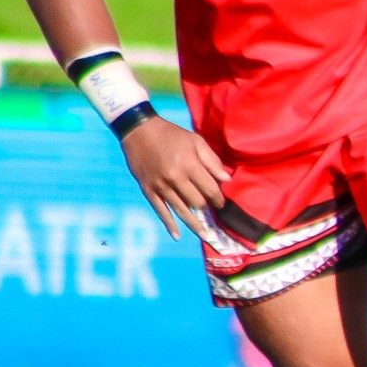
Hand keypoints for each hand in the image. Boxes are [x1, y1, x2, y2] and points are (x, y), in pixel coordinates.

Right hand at [120, 117, 229, 239]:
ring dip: (193, 224)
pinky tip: (177, 235)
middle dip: (206, 208)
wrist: (139, 131)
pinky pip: (160, 210)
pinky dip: (169, 224)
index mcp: (189, 166)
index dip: (218, 198)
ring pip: (180, 210)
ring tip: (205, 235)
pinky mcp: (148, 190)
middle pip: (196, 202)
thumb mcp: (196, 141)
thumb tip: (226, 179)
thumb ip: (212, 161)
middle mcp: (175, 179)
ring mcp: (160, 186)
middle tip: (211, 212)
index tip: (222, 204)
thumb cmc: (172, 135)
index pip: (209, 189)